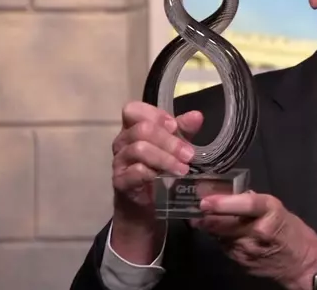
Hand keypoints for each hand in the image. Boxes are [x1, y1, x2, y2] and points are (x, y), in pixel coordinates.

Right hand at [109, 101, 201, 261]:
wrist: (146, 207)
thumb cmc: (159, 172)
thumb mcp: (173, 148)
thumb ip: (182, 131)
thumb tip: (197, 116)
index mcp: (133, 129)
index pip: (133, 109)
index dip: (155, 114)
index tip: (174, 126)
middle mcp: (123, 142)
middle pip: (142, 129)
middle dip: (169, 141)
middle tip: (188, 154)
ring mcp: (120, 162)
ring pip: (139, 149)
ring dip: (165, 158)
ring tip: (183, 169)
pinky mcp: (120, 182)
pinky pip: (135, 171)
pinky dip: (152, 172)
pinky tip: (164, 178)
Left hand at [193, 192, 316, 289]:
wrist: (303, 265)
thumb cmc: (293, 233)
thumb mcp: (279, 210)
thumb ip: (255, 203)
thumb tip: (232, 195)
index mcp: (271, 213)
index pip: (245, 206)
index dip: (222, 202)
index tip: (206, 200)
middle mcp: (257, 232)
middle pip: (223, 223)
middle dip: (207, 216)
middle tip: (199, 207)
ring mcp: (247, 250)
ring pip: (218, 235)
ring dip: (212, 227)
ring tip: (209, 217)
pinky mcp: (241, 262)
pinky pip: (224, 246)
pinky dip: (222, 238)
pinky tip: (226, 234)